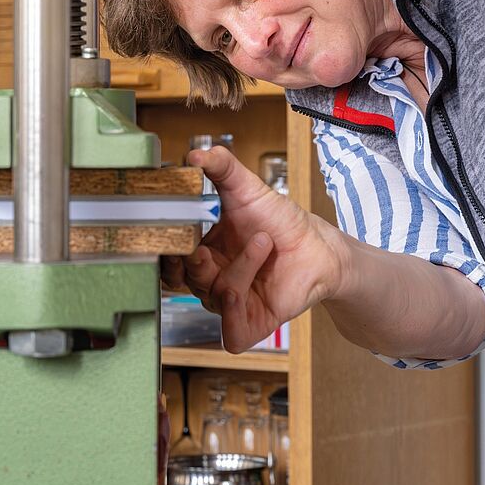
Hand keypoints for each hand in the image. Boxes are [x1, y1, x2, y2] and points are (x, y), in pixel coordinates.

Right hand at [165, 146, 344, 353]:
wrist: (319, 246)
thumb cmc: (280, 220)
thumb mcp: (247, 188)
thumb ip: (220, 168)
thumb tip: (194, 154)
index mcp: (201, 252)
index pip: (169, 258)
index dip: (165, 251)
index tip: (168, 234)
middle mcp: (210, 281)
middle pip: (183, 281)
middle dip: (189, 266)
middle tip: (198, 249)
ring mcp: (229, 305)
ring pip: (214, 296)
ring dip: (237, 269)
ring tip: (263, 242)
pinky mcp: (249, 325)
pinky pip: (230, 330)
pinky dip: (234, 309)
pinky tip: (246, 286)